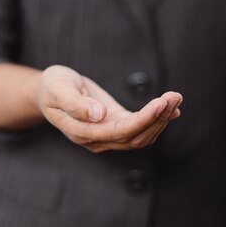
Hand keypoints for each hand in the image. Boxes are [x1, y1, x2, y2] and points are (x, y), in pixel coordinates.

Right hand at [35, 65, 181, 152]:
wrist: (49, 91)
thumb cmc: (52, 87)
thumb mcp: (59, 88)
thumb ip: (76, 103)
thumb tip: (98, 115)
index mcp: (82, 132)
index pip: (119, 132)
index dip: (143, 119)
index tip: (161, 102)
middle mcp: (96, 139)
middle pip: (135, 137)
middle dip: (158, 118)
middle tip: (175, 96)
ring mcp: (106, 136)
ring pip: (141, 137)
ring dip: (161, 119)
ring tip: (176, 98)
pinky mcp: (114, 126)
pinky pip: (140, 130)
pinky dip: (158, 121)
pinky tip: (173, 110)